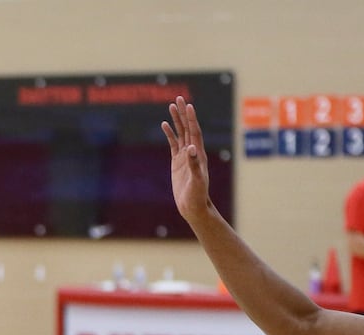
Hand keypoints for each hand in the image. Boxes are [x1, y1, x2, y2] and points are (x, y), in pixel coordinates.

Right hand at [163, 97, 211, 222]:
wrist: (192, 206)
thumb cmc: (197, 195)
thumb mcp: (197, 180)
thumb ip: (194, 164)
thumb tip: (191, 148)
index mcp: (199, 154)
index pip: (195, 132)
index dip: (192, 119)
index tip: (188, 105)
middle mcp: (193, 152)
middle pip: (188, 128)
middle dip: (183, 114)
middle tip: (178, 99)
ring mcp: (185, 156)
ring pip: (180, 133)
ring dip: (176, 120)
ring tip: (171, 106)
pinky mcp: (177, 162)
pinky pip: (173, 144)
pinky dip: (169, 134)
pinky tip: (165, 125)